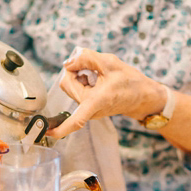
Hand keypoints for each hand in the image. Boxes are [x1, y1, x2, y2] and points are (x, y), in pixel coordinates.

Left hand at [47, 48, 162, 138]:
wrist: (144, 95)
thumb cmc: (129, 80)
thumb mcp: (109, 62)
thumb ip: (85, 58)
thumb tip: (67, 63)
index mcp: (95, 102)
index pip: (76, 120)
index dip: (60, 128)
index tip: (46, 132)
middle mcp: (91, 110)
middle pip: (67, 84)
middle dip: (74, 71)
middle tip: (89, 66)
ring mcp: (90, 110)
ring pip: (72, 86)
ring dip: (79, 75)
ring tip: (96, 74)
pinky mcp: (90, 107)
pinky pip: (78, 90)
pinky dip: (82, 80)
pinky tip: (94, 78)